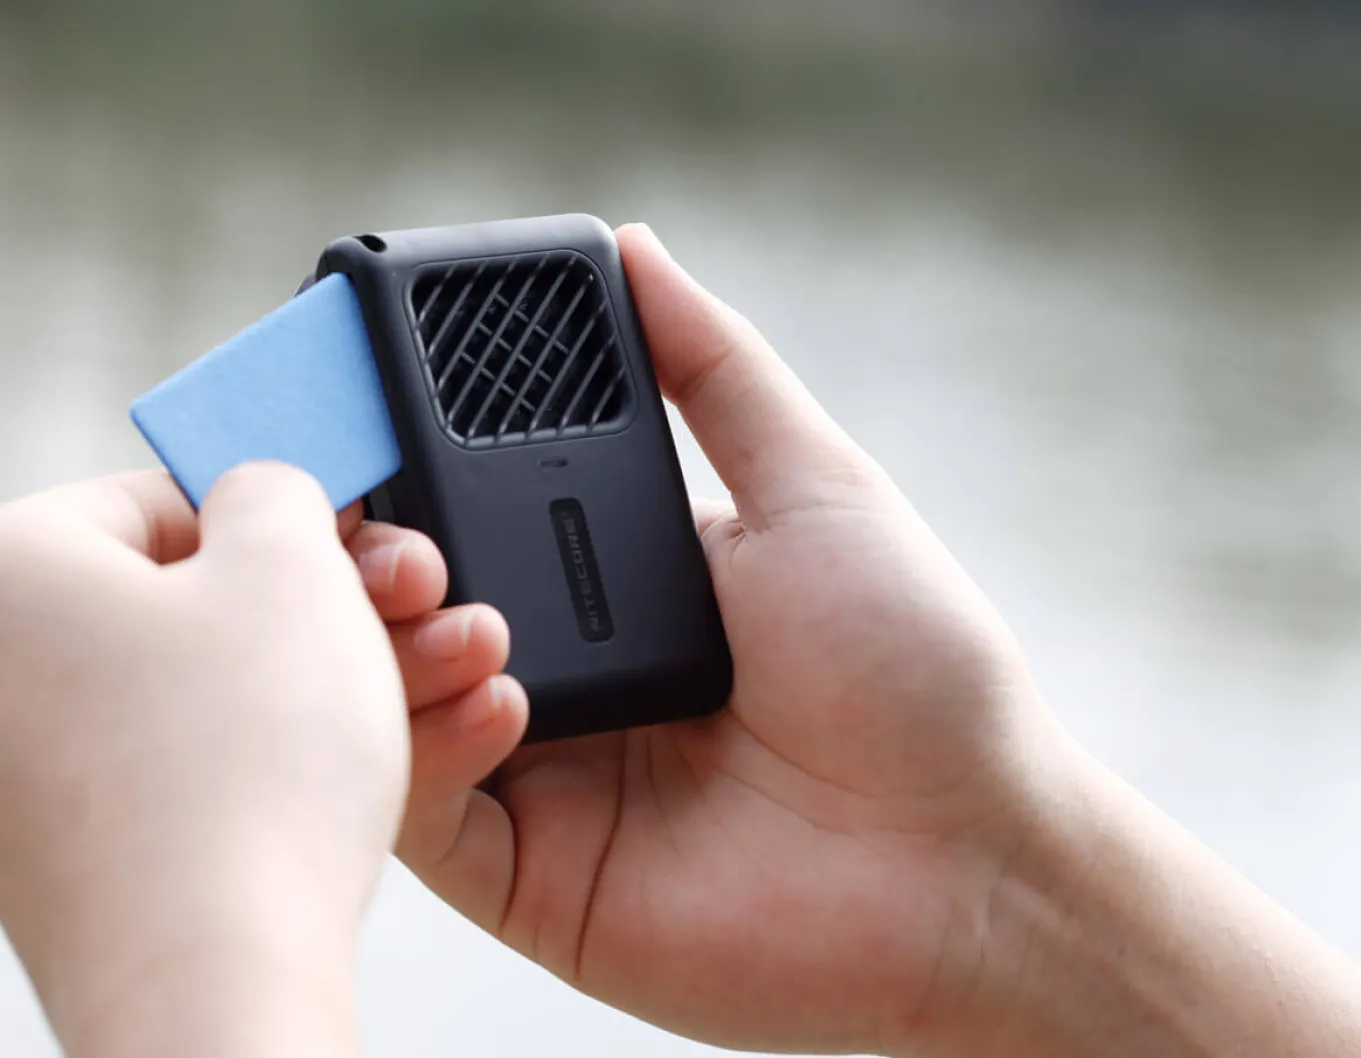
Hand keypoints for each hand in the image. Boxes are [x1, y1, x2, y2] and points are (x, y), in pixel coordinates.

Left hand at [0, 464, 518, 1057]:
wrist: (218, 986)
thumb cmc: (238, 785)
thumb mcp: (293, 572)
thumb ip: (279, 491)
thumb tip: (267, 498)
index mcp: (10, 572)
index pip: (160, 497)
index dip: (282, 514)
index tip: (351, 538)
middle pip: (191, 601)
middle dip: (327, 605)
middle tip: (405, 614)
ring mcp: (30, 779)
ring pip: (208, 690)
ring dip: (332, 680)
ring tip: (436, 689)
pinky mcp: (82, 857)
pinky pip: (198, 769)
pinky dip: (281, 756)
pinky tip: (372, 763)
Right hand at [395, 226, 1066, 1054]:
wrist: (969, 853)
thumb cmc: (918, 666)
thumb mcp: (815, 488)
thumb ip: (716, 372)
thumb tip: (635, 249)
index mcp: (613, 580)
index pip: (468, 511)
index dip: (403, 464)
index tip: (351, 407)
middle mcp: (562, 670)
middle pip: (407, 607)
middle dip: (363, 552)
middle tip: (379, 523)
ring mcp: (538, 775)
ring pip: (388, 702)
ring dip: (381, 637)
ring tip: (436, 594)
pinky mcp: (527, 876)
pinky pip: (422, 809)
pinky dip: (425, 742)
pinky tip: (499, 692)